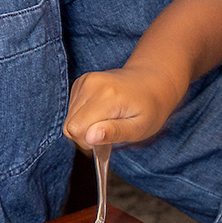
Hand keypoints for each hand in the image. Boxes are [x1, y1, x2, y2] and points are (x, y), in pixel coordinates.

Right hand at [63, 65, 185, 148]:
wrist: (152, 81)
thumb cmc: (150, 107)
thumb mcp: (140, 127)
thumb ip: (115, 132)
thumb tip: (90, 137)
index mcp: (107, 95)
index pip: (76, 129)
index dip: (88, 142)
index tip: (107, 140)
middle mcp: (92, 84)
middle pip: (70, 125)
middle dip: (86, 136)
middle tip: (109, 131)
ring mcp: (85, 80)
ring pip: (69, 118)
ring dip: (85, 126)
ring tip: (108, 120)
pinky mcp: (80, 82)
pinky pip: (72, 109)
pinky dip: (84, 116)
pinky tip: (102, 112)